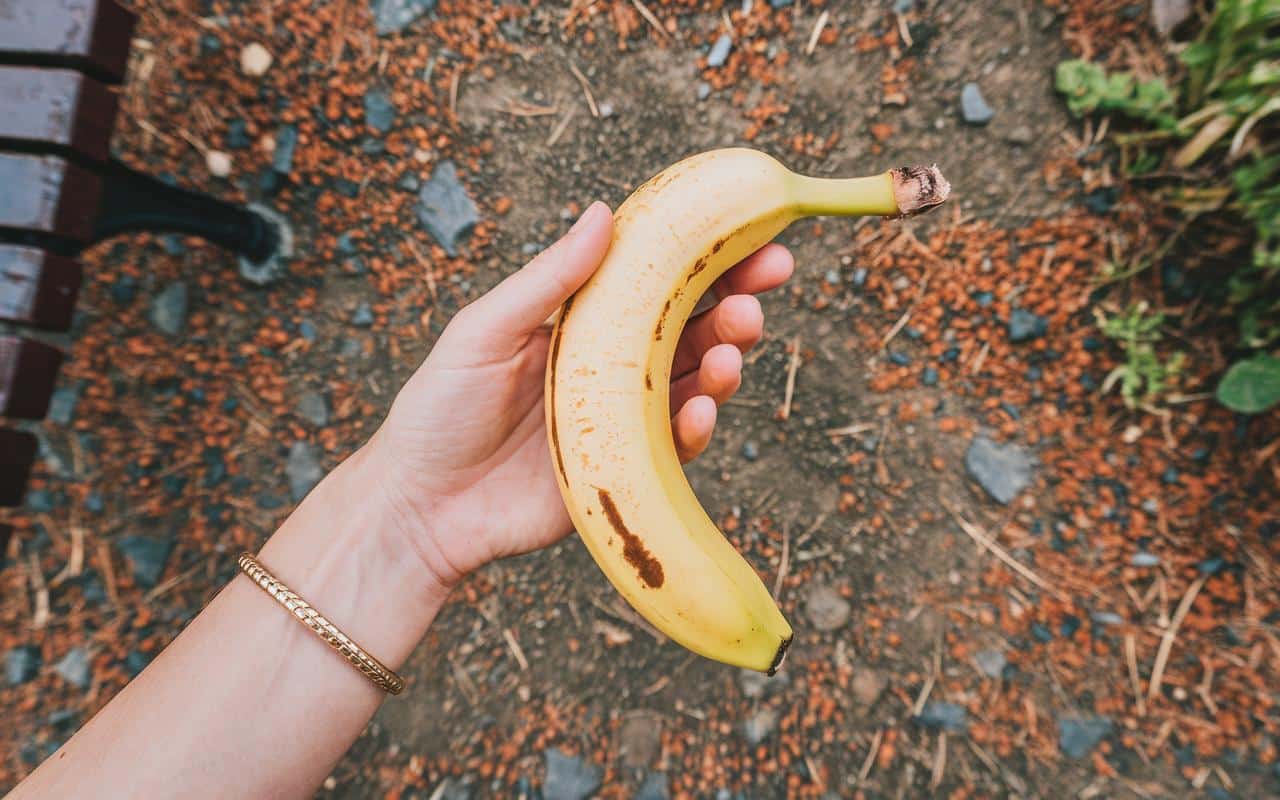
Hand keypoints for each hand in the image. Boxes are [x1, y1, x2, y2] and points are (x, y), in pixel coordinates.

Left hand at [369, 201, 792, 587]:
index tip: (756, 238)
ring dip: (724, 361)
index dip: (709, 259)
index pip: (658, 282)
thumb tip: (604, 212)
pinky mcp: (627, 471)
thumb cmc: (439, 409)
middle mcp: (613, 367)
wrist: (417, 506)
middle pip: (692, 328)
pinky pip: (676, 446)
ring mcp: (624, 420)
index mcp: (584, 323)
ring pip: (695, 382)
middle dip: (736, 304)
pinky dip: (696, 426)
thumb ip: (547, 280)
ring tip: (732, 349)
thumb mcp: (484, 332)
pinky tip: (699, 409)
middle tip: (762, 289)